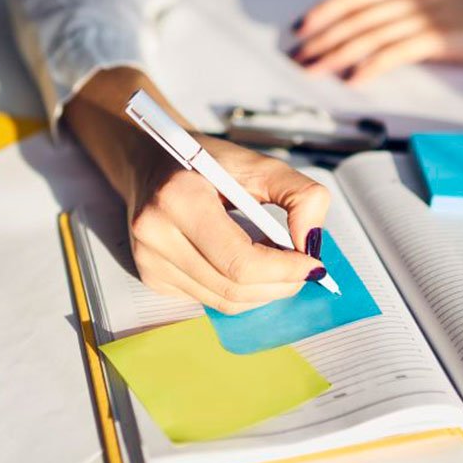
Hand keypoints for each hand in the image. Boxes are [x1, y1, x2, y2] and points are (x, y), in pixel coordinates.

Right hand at [126, 134, 329, 313]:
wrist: (151, 161)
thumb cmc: (205, 161)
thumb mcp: (258, 163)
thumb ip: (299, 195)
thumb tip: (312, 242)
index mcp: (179, 198)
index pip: (240, 261)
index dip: (284, 270)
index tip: (313, 264)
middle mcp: (156, 234)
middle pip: (234, 287)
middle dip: (280, 284)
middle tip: (303, 268)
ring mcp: (150, 260)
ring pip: (224, 301)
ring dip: (262, 290)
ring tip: (277, 263)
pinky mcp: (152, 276)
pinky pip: (209, 298)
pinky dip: (238, 289)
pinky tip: (245, 263)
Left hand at [289, 0, 462, 82]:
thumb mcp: (445, 7)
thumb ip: (413, 14)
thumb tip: (381, 32)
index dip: (324, 10)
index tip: (300, 26)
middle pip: (354, 15)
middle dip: (320, 36)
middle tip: (297, 55)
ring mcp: (427, 14)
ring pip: (368, 33)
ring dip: (335, 53)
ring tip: (314, 69)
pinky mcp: (441, 37)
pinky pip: (396, 51)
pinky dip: (371, 65)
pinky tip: (354, 79)